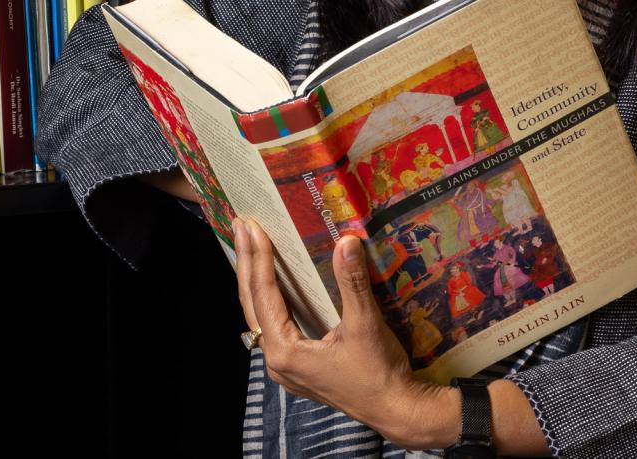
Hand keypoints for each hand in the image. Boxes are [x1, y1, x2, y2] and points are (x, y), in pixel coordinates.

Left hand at [234, 217, 456, 448]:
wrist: (396, 410)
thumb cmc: (379, 373)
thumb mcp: (365, 325)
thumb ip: (352, 283)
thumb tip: (346, 242)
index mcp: (285, 352)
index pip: (264, 295)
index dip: (258, 258)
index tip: (252, 227)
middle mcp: (277, 361)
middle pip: (253, 304)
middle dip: (247, 263)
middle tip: (241, 226)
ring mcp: (285, 366)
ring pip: (260, 315)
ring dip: (254, 280)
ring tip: (248, 247)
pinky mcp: (297, 366)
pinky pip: (273, 325)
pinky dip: (269, 299)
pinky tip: (270, 281)